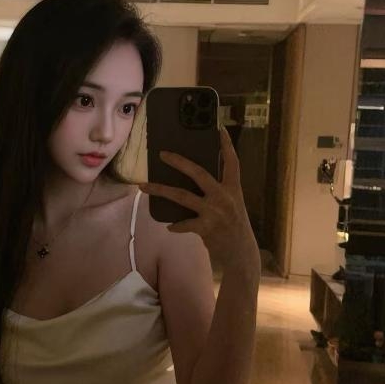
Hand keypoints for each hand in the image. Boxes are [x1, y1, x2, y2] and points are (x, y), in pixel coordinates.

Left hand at [138, 127, 258, 270]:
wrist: (241, 254)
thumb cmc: (233, 227)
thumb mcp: (232, 205)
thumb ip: (218, 192)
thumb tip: (192, 181)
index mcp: (234, 189)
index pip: (232, 162)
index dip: (227, 145)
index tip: (220, 129)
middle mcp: (225, 197)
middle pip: (198, 173)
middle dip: (179, 161)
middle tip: (162, 154)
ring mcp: (215, 212)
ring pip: (182, 196)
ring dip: (160, 190)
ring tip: (143, 186)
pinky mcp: (206, 228)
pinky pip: (183, 223)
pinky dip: (176, 225)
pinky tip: (170, 226)